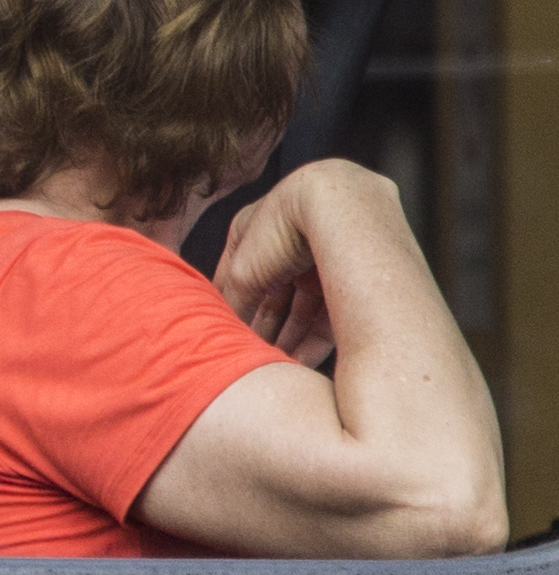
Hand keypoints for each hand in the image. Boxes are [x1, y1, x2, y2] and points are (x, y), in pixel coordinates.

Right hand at [209, 161, 388, 365]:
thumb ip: (231, 302)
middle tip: (252, 360)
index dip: (233, 310)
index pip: (238, 280)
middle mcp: (291, 245)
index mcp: (256, 232)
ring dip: (288, 340)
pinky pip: (329, 315)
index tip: (227, 338)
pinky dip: (313, 340)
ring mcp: (322, 261)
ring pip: (301, 310)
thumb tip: (223, 329)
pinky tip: (300, 363)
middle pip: (273, 298)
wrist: (342, 206)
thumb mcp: (242, 272)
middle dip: (263, 330)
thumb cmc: (284, 226)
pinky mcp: (351, 279)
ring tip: (276, 368)